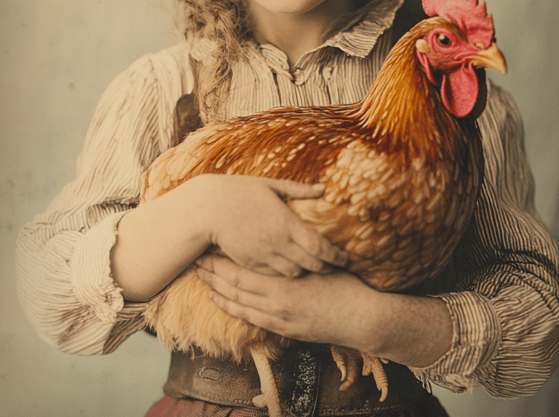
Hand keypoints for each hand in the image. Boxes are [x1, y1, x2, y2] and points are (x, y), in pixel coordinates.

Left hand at [196, 254, 375, 350]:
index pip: (243, 272)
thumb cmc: (345, 284)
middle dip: (214, 276)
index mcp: (284, 283)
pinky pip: (251, 319)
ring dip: (218, 292)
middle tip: (196, 263)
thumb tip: (281, 228)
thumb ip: (297, 248)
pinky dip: (233, 309)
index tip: (208, 249)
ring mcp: (279, 318)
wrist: (361, 318)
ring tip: (202, 280)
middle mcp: (277, 303)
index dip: (222, 262)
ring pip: (240, 305)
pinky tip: (223, 301)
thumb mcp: (320, 260)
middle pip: (236, 288)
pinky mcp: (284, 329)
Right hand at [198, 174, 348, 276]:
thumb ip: (299, 190)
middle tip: (336, 267)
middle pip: (311, 264)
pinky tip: (292, 269)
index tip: (345, 258)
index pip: (319, 246)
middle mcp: (278, 242)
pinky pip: (275, 275)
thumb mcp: (271, 186)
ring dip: (306, 272)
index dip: (335, 255)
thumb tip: (322, 188)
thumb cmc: (240, 191)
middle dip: (326, 268)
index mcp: (286, 222)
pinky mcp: (252, 263)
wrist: (209, 208)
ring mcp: (264, 255)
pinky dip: (286, 274)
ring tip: (314, 269)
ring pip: (294, 273)